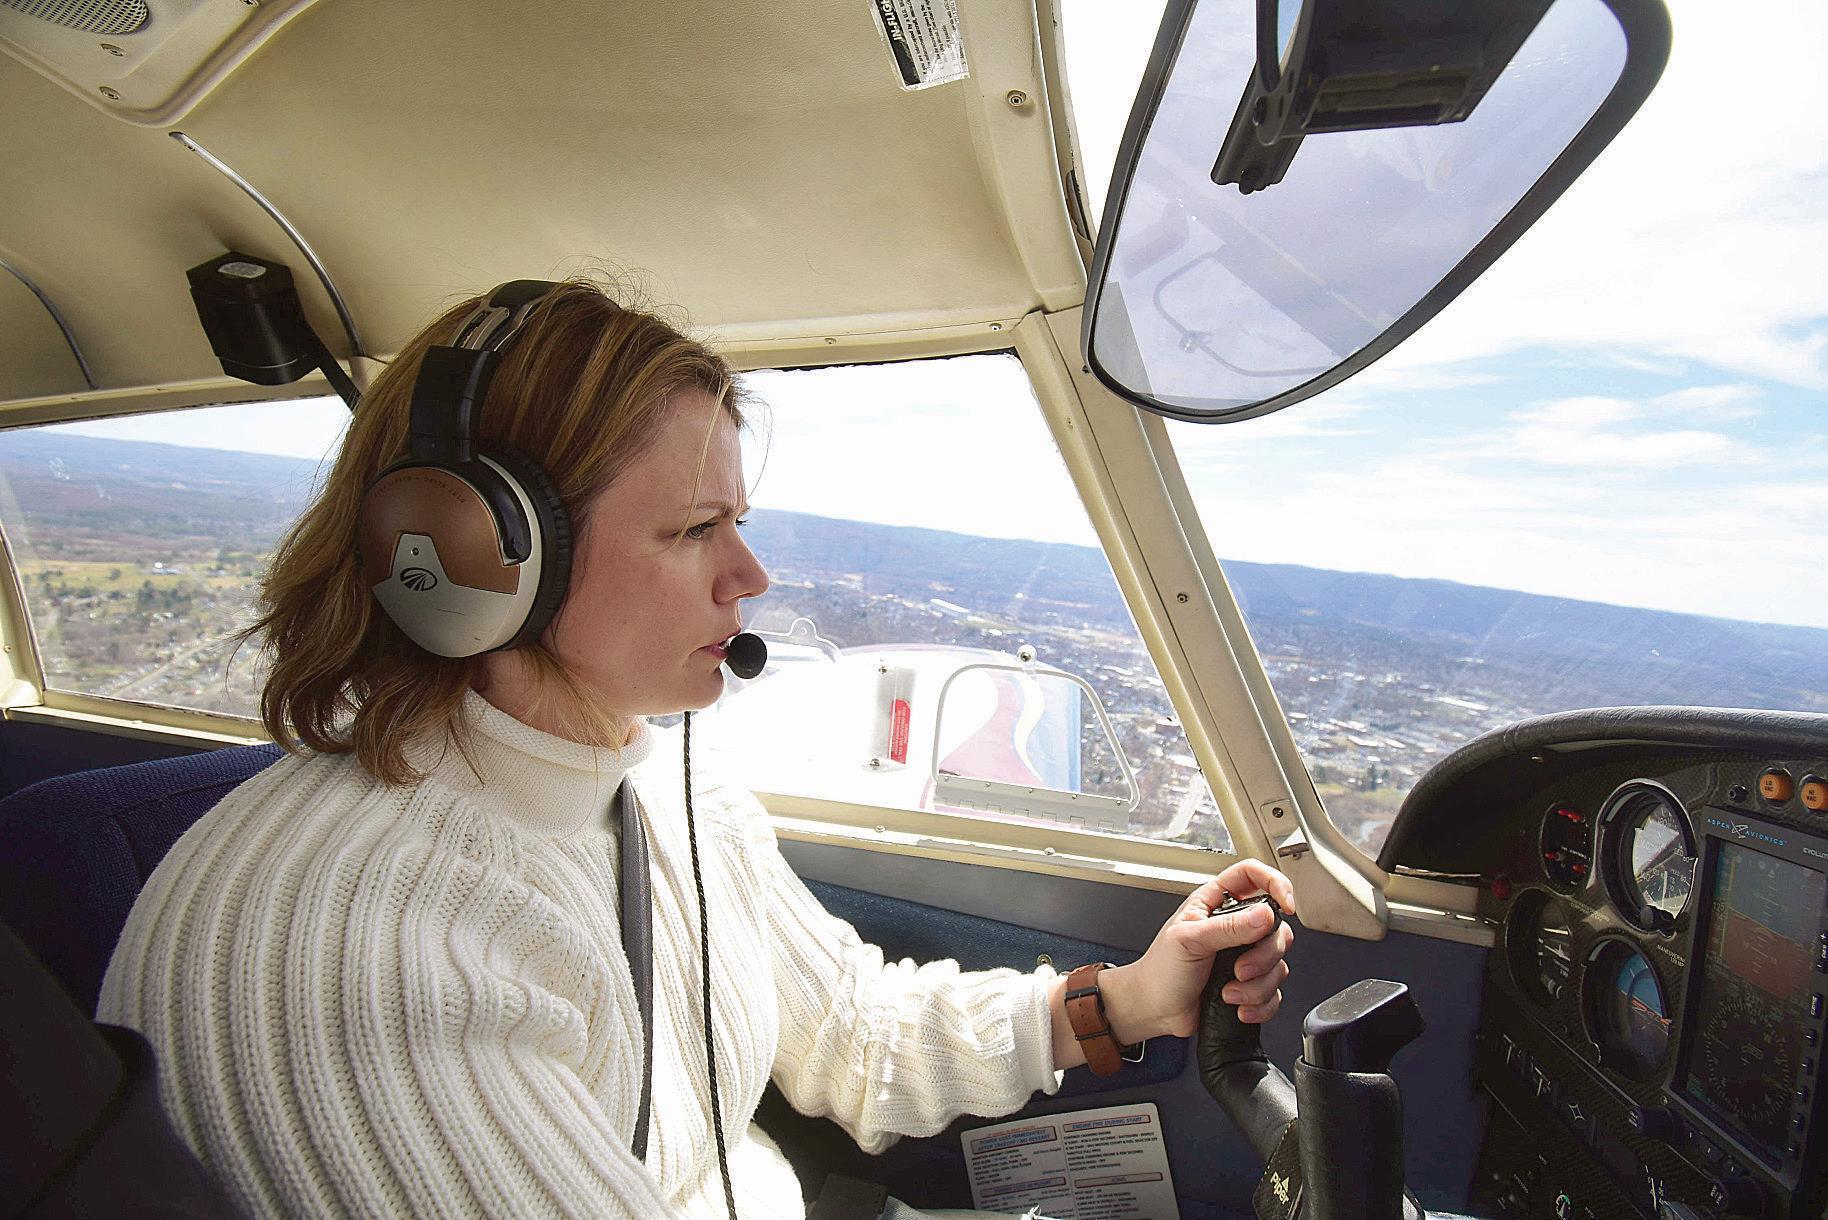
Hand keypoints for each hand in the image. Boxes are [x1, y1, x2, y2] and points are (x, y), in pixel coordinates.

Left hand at [1104, 860, 1295, 1041]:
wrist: (1155, 1009)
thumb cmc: (1161, 969)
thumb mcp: (1189, 940)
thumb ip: (1228, 927)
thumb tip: (1264, 916)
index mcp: (1216, 903)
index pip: (1253, 875)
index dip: (1275, 882)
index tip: (1285, 904)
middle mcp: (1235, 926)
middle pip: (1277, 927)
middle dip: (1264, 955)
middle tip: (1239, 968)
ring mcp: (1245, 955)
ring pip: (1279, 963)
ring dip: (1258, 985)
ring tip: (1230, 992)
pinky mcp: (1250, 983)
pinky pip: (1274, 992)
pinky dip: (1260, 1004)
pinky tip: (1238, 1006)